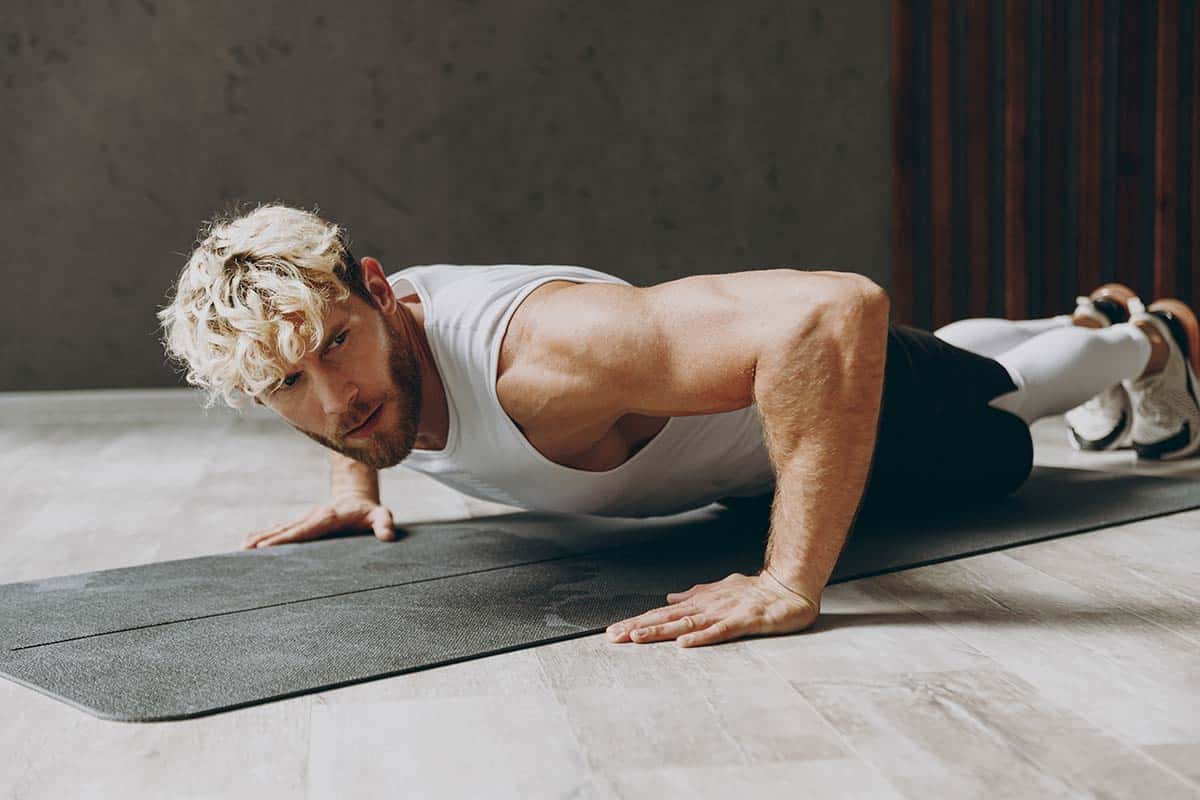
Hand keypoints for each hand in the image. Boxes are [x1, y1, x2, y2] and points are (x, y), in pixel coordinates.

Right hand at [241, 493, 395, 548]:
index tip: (269, 547)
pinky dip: (265, 534)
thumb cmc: (370, 511)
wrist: (358, 496)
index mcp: (328, 518)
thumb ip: (384, 524)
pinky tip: (249, 542)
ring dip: (261, 537)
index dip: (287, 538)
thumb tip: (388, 536)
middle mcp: (312, 516)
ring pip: (280, 528)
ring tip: (242, 549)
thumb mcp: (381, 515)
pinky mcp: (302, 521)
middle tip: (246, 551)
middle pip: (287, 530)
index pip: (305, 530)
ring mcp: (305, 518)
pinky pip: (281, 528)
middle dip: (267, 540)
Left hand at [605, 570, 820, 647]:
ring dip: (661, 631)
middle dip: (639, 627)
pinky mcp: (745, 621)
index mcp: (700, 603)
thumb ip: (695, 594)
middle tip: (613, 636)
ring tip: (637, 638)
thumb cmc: (756, 591)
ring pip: (687, 623)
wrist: (790, 586)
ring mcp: (725, 613)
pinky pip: (720, 631)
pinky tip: (684, 643)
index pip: (663, 614)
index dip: (638, 621)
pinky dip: (701, 636)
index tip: (614, 631)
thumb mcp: (721, 590)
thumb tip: (670, 597)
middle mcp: (707, 607)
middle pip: (667, 618)